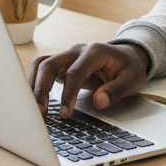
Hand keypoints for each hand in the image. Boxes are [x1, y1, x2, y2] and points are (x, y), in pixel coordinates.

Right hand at [29, 42, 149, 117]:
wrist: (127, 56)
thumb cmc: (129, 68)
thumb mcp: (132, 79)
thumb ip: (116, 90)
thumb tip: (99, 101)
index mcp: (95, 52)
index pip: (76, 72)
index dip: (69, 94)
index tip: (65, 114)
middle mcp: (77, 51)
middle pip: (50, 64)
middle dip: (41, 89)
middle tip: (40, 113)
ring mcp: (67, 56)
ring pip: (41, 65)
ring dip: (33, 85)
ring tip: (33, 109)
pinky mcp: (62, 65)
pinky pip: (42, 69)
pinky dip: (34, 82)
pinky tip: (33, 100)